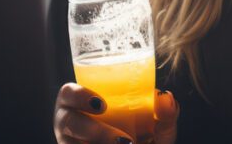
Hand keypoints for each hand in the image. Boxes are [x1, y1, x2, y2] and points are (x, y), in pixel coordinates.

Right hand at [53, 83, 178, 143]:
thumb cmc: (146, 140)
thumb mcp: (160, 130)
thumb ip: (166, 116)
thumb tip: (166, 97)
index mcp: (86, 105)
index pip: (68, 93)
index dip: (78, 95)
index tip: (101, 105)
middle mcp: (71, 125)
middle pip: (66, 121)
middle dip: (93, 131)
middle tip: (122, 140)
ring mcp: (68, 143)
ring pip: (69, 143)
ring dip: (97, 141)